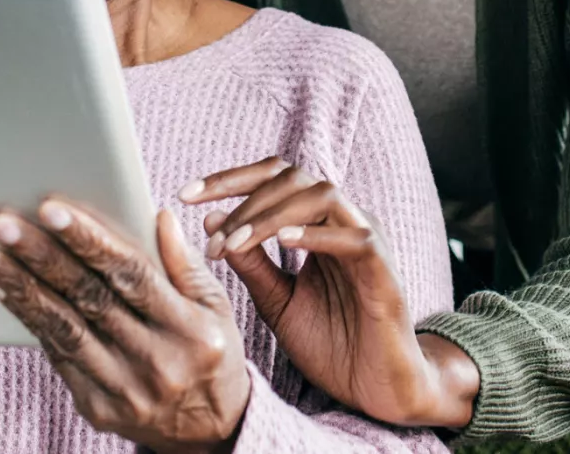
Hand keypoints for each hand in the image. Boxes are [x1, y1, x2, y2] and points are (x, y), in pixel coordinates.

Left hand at [0, 200, 249, 453]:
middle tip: (3, 224)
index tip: (51, 209)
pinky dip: (30, 321)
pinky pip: (58, 356)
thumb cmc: (212, 353)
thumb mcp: (217, 307)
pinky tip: (7, 292)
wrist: (210, 430)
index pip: (132, 275)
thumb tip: (160, 216)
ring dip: (22, 288)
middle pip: (89, 299)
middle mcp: (156, 361)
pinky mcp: (97, 408)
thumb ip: (185, 263)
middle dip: (42, 257)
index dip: (89, 240)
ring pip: (64, 329)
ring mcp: (123, 389)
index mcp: (190, 329)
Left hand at [183, 159, 478, 428]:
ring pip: (322, 196)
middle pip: (294, 177)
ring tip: (234, 244)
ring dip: (271, 215)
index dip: (229, 180)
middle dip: (244, 196)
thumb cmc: (332, 345)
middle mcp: (345, 222)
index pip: (274, 179)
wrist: (378, 391)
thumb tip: (211, 220)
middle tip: (211, 233)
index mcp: (320, 225)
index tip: (185, 195)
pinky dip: (318, 235)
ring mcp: (368, 243)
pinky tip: (283, 243)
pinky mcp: (384, 272)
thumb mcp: (277, 302)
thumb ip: (250, 264)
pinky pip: (355, 240)